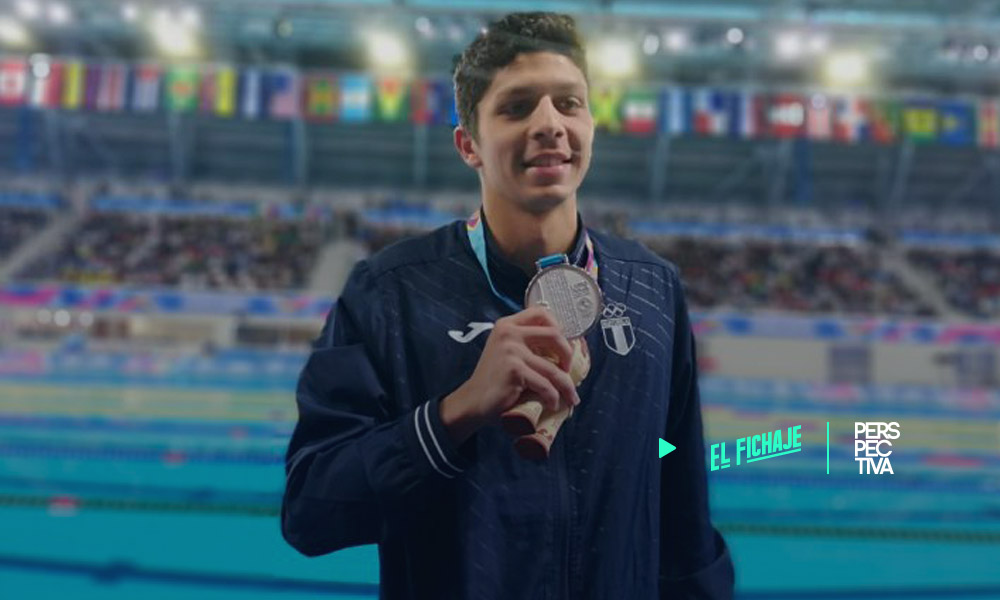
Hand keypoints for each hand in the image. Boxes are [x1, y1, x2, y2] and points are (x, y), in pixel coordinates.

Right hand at [440, 305, 579, 444]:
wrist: (473, 400)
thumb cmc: (494, 379)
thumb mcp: (506, 351)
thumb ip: (525, 343)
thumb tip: (562, 348)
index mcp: (507, 325)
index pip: (541, 313)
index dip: (559, 327)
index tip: (564, 345)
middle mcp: (509, 332)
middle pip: (554, 334)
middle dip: (568, 354)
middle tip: (568, 370)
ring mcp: (511, 350)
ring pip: (553, 368)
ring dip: (567, 386)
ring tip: (571, 397)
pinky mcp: (515, 370)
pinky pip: (545, 385)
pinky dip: (553, 398)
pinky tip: (553, 404)